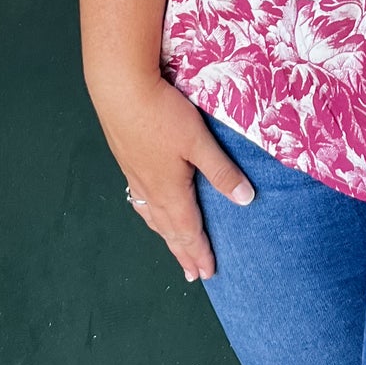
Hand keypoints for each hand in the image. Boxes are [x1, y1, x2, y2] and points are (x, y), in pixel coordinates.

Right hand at [88, 72, 253, 281]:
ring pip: (152, 216)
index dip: (199, 252)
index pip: (189, 230)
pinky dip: (148, 214)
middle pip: (169, 230)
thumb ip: (221, 171)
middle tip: (192, 275)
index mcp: (170, 191)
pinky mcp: (126, 160)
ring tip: (173, 248)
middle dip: (183, 252)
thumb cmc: (162, 114)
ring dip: (165, 236)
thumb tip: (245, 200)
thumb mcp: (198, 142)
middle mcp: (150, 190)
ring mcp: (135, 176)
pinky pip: (139, 200)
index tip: (207, 272)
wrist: (120, 89)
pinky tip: (147, 208)